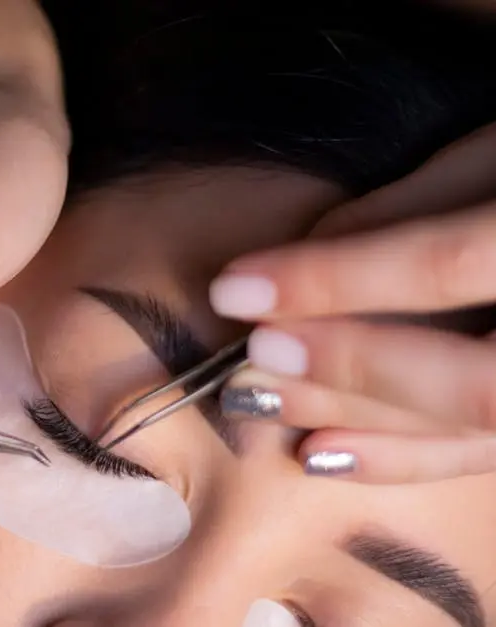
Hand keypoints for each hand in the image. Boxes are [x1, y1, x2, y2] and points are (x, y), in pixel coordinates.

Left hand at [209, 122, 495, 483]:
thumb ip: (418, 200)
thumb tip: (314, 245)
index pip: (444, 264)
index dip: (332, 278)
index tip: (235, 287)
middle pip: (468, 378)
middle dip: (346, 370)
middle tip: (251, 362)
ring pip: (479, 431)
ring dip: (362, 429)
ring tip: (265, 413)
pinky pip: (489, 453)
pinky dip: (405, 459)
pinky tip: (325, 454)